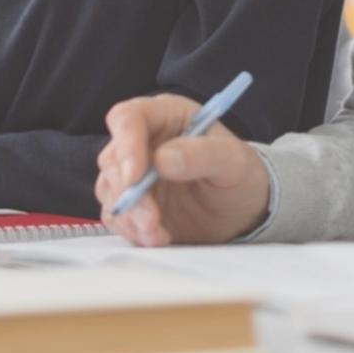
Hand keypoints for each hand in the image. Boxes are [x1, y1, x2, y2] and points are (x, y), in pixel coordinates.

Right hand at [96, 93, 270, 246]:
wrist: (243, 209)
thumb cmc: (240, 174)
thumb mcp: (234, 160)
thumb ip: (202, 154)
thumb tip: (163, 159)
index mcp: (165, 116)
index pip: (128, 118)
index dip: (126, 144)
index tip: (135, 175)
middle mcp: (143, 141)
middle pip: (113, 158)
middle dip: (128, 192)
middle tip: (151, 218)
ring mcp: (134, 173)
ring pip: (110, 189)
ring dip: (130, 215)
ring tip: (158, 233)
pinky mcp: (133, 203)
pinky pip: (117, 215)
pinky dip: (131, 230)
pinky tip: (158, 236)